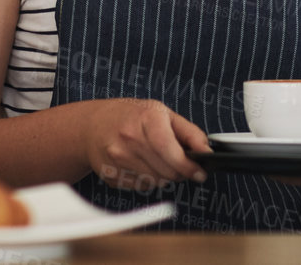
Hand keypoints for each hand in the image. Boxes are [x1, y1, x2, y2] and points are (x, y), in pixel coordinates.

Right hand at [81, 98, 210, 193]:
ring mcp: (117, 158)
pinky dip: (147, 179)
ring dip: (163, 175)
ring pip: (156, 182)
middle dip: (179, 171)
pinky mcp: (111, 175)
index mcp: (147, 118)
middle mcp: (129, 138)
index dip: (189, 167)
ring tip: (157, 159)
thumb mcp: (163, 113)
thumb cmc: (132, 116)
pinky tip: (140, 164)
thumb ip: (190, 132)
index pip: (172, 152)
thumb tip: (207, 152)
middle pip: (167, 171)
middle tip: (179, 163)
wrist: (93, 125)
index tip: (199, 172)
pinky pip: (141, 186)